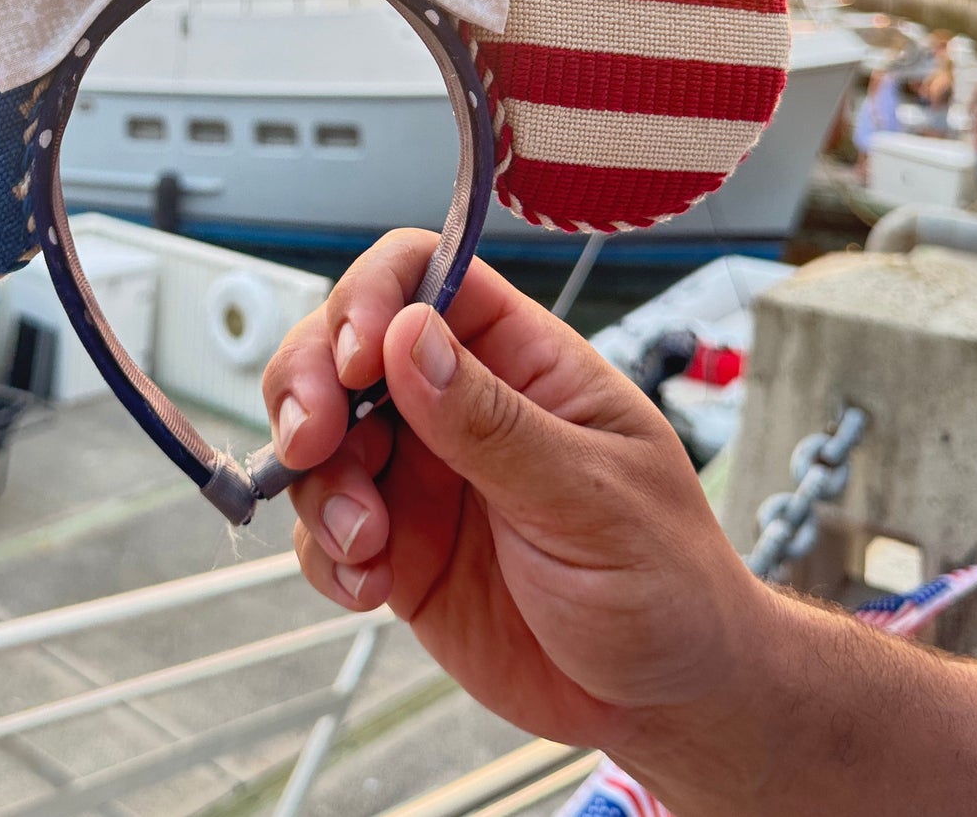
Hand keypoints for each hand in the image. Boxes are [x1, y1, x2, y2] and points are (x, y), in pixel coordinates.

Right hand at [262, 230, 768, 755]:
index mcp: (519, 359)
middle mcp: (457, 403)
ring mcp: (422, 474)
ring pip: (321, 436)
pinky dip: (325, 553)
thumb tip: (405, 334)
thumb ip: (492, 422)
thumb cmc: (665, 579)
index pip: (424, 274)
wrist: (667, 702)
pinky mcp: (398, 546)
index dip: (371, 295)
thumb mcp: (587, 497)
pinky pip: (323, 527)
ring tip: (366, 544)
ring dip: (320, 483)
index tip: (355, 358)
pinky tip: (372, 587)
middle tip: (311, 443)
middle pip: (343, 345)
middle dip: (309, 383)